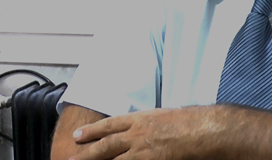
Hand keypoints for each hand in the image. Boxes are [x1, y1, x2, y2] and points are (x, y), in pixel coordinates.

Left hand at [69, 106, 216, 159]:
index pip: (111, 124)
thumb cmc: (191, 121)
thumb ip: (149, 123)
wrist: (202, 130)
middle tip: (69, 159)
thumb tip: (139, 128)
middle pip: (106, 145)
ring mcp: (142, 152)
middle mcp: (137, 135)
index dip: (93, 130)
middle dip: (86, 153)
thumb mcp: (165, 116)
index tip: (78, 135)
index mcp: (141, 119)